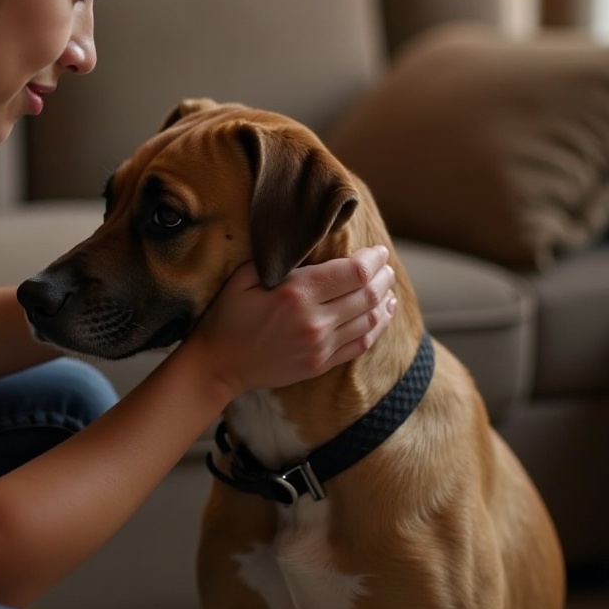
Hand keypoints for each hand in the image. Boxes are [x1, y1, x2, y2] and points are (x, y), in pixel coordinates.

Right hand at [188, 245, 396, 397]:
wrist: (219, 363)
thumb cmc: (228, 316)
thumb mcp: (244, 277)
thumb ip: (277, 260)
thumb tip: (308, 244)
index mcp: (297, 294)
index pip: (353, 273)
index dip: (372, 260)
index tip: (378, 250)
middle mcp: (315, 321)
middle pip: (367, 295)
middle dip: (382, 277)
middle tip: (386, 266)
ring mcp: (321, 346)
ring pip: (370, 320)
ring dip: (385, 300)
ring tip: (389, 287)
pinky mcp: (321, 364)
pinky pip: (361, 344)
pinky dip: (378, 327)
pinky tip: (383, 314)